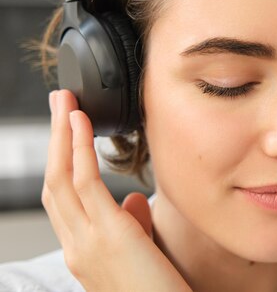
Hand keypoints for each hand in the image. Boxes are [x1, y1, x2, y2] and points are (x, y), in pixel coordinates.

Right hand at [41, 90, 190, 291]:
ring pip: (61, 177)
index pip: (63, 199)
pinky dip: (79, 148)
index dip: (61, 162)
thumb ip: (132, 226)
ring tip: (65, 102)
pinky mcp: (106, 235)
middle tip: (59, 104)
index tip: (68, 132)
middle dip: (54, 140)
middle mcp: (76, 246)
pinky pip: (85, 183)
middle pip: (53, 183)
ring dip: (62, 134)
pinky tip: (81, 123)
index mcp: (84, 250)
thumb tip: (133, 199)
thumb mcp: (141, 255)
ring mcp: (85, 242)